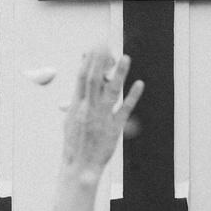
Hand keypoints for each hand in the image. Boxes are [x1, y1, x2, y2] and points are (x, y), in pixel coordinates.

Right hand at [61, 47, 144, 176]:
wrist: (78, 167)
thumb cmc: (75, 144)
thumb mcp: (71, 121)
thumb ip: (76, 103)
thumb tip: (79, 88)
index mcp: (76, 105)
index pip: (82, 77)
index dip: (88, 61)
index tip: (94, 47)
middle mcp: (88, 109)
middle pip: (94, 78)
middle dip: (100, 60)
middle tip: (107, 43)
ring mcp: (101, 118)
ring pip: (111, 91)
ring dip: (119, 73)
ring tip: (126, 58)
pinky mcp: (114, 128)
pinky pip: (125, 109)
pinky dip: (133, 96)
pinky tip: (140, 83)